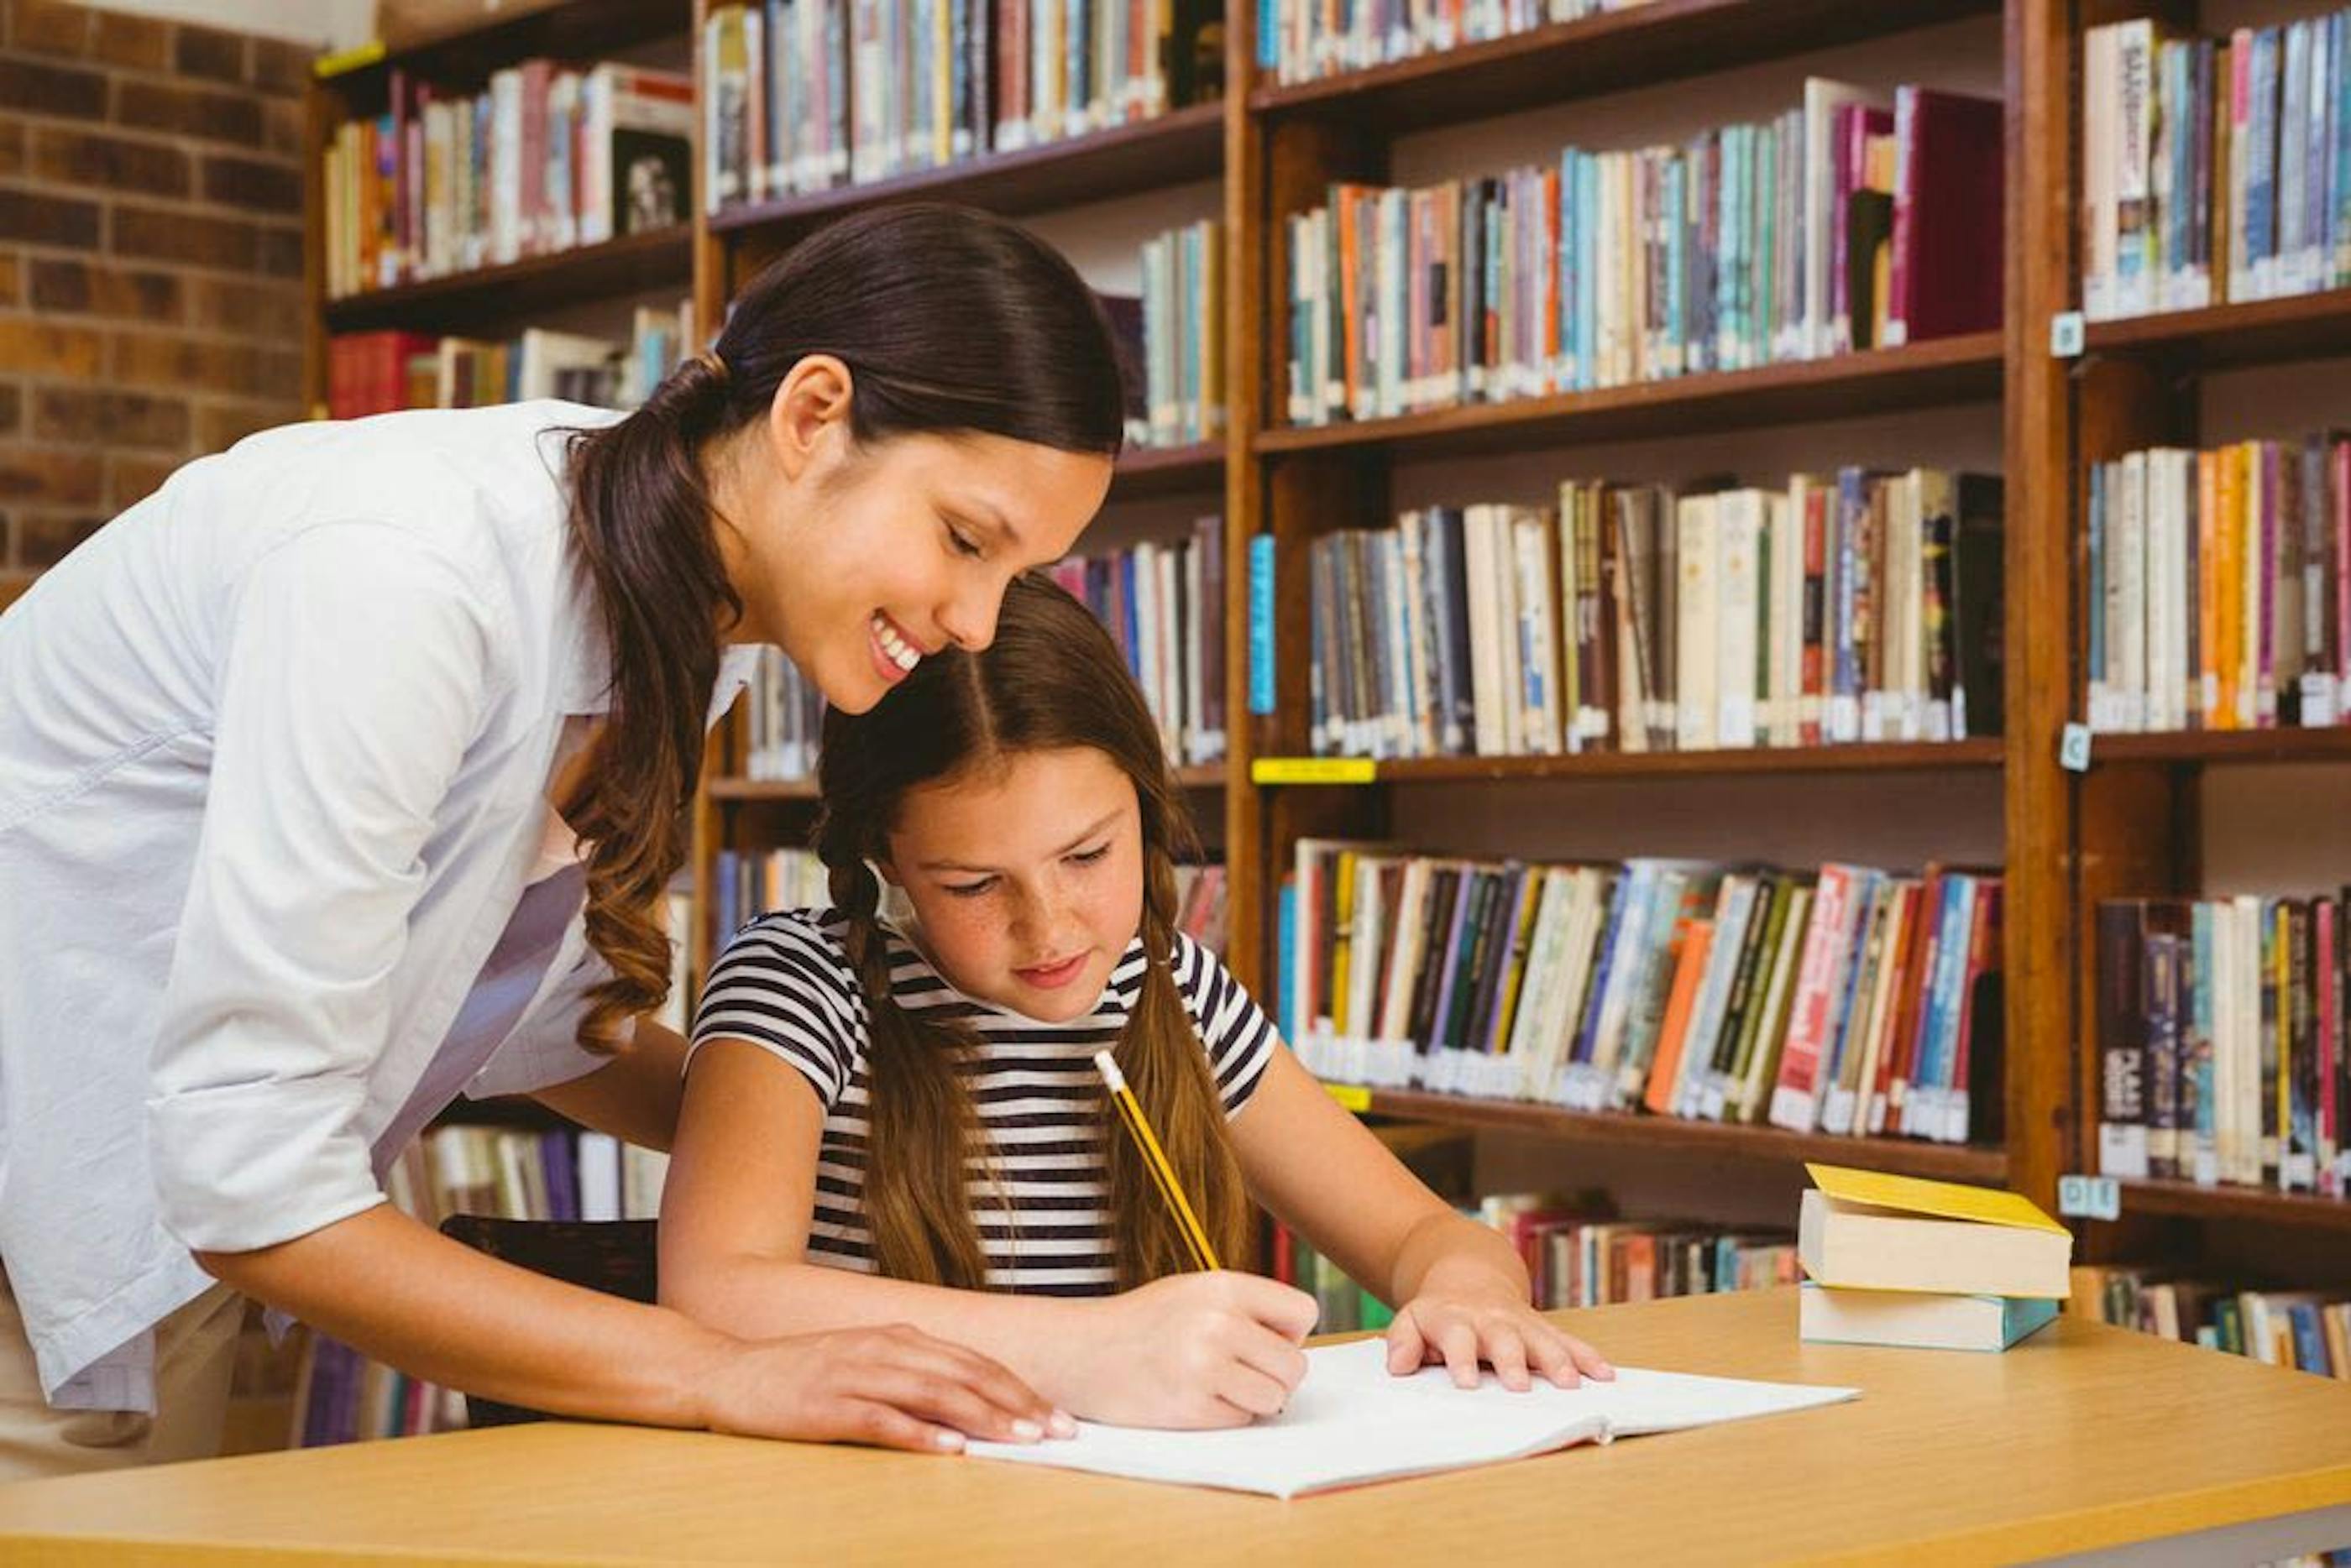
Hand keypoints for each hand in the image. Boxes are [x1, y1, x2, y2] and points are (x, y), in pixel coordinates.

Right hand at [700, 1322, 1073, 1453]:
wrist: (728, 1373)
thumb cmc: (803, 1375)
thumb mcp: (867, 1363)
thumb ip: (915, 1377)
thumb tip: (972, 1407)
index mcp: (899, 1338)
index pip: (975, 1363)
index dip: (1020, 1389)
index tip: (1057, 1416)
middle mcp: (885, 1349)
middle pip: (966, 1375)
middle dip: (1017, 1404)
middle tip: (1058, 1431)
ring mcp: (856, 1374)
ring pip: (934, 1394)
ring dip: (983, 1418)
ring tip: (1021, 1439)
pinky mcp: (829, 1405)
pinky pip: (884, 1419)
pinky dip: (921, 1434)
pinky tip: (950, 1450)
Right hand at [1059, 1271, 1319, 1428]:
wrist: (1080, 1352)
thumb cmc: (1141, 1324)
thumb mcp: (1194, 1292)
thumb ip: (1245, 1308)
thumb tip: (1298, 1341)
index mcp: (1223, 1286)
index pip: (1304, 1312)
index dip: (1291, 1333)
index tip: (1264, 1340)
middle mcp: (1218, 1322)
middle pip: (1295, 1365)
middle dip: (1275, 1376)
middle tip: (1240, 1372)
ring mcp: (1204, 1366)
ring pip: (1274, 1398)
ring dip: (1253, 1400)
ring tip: (1216, 1384)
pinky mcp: (1190, 1407)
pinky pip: (1241, 1420)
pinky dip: (1224, 1416)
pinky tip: (1193, 1397)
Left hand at [1385, 1273, 1614, 1391]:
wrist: (1470, 1278)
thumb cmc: (1440, 1314)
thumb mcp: (1411, 1320)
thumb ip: (1403, 1341)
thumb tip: (1397, 1367)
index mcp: (1455, 1319)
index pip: (1457, 1338)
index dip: (1461, 1359)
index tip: (1468, 1383)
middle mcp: (1491, 1319)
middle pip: (1504, 1338)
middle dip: (1514, 1362)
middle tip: (1521, 1387)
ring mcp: (1521, 1322)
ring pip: (1542, 1339)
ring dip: (1558, 1361)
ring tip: (1569, 1384)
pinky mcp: (1544, 1328)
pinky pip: (1569, 1341)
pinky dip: (1588, 1357)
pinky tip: (1605, 1374)